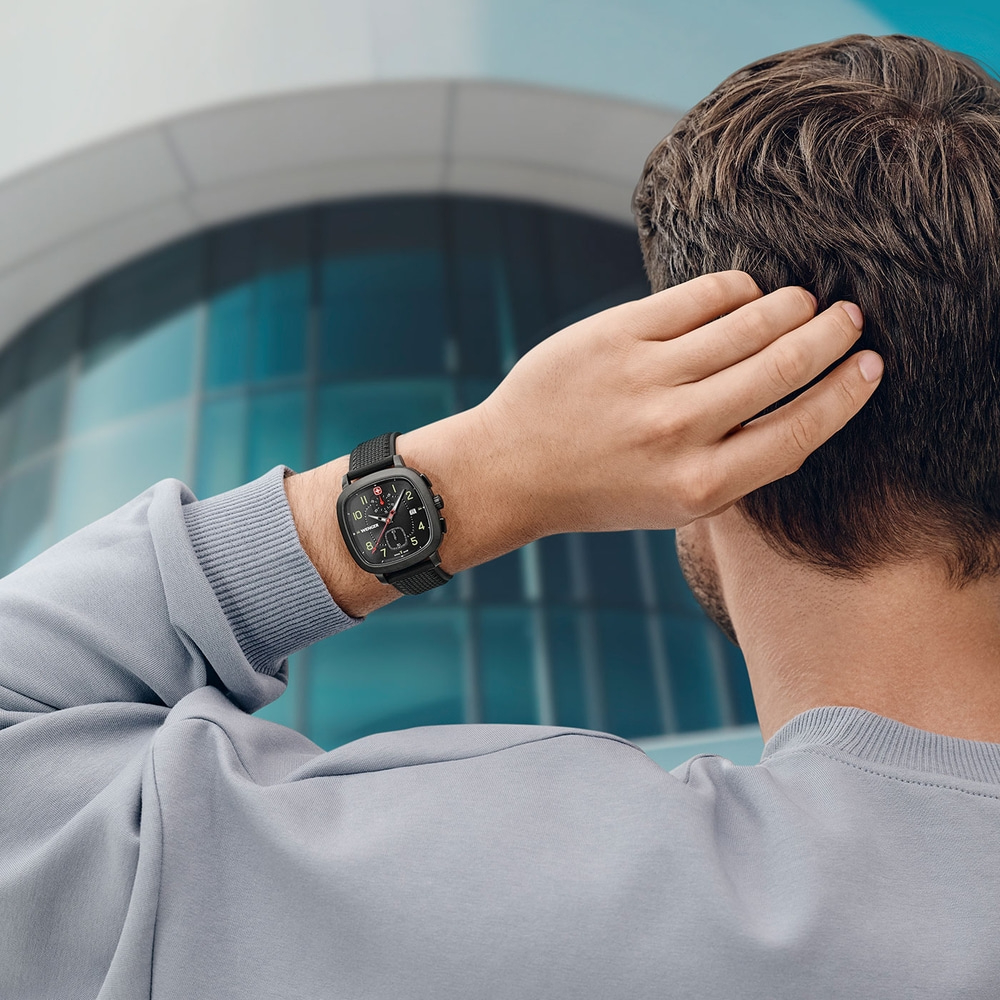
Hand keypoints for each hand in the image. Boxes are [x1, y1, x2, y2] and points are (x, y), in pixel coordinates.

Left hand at [469, 270, 880, 536]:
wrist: (513, 469)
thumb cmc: (604, 488)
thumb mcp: (678, 501)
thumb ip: (741, 463)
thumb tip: (808, 402)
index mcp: (701, 484)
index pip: (801, 428)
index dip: (847, 392)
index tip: (871, 364)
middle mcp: (678, 431)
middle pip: (783, 365)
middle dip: (830, 334)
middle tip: (850, 317)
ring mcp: (645, 378)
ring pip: (748, 323)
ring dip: (790, 306)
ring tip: (805, 303)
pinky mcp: (614, 335)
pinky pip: (697, 297)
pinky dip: (736, 289)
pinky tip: (746, 293)